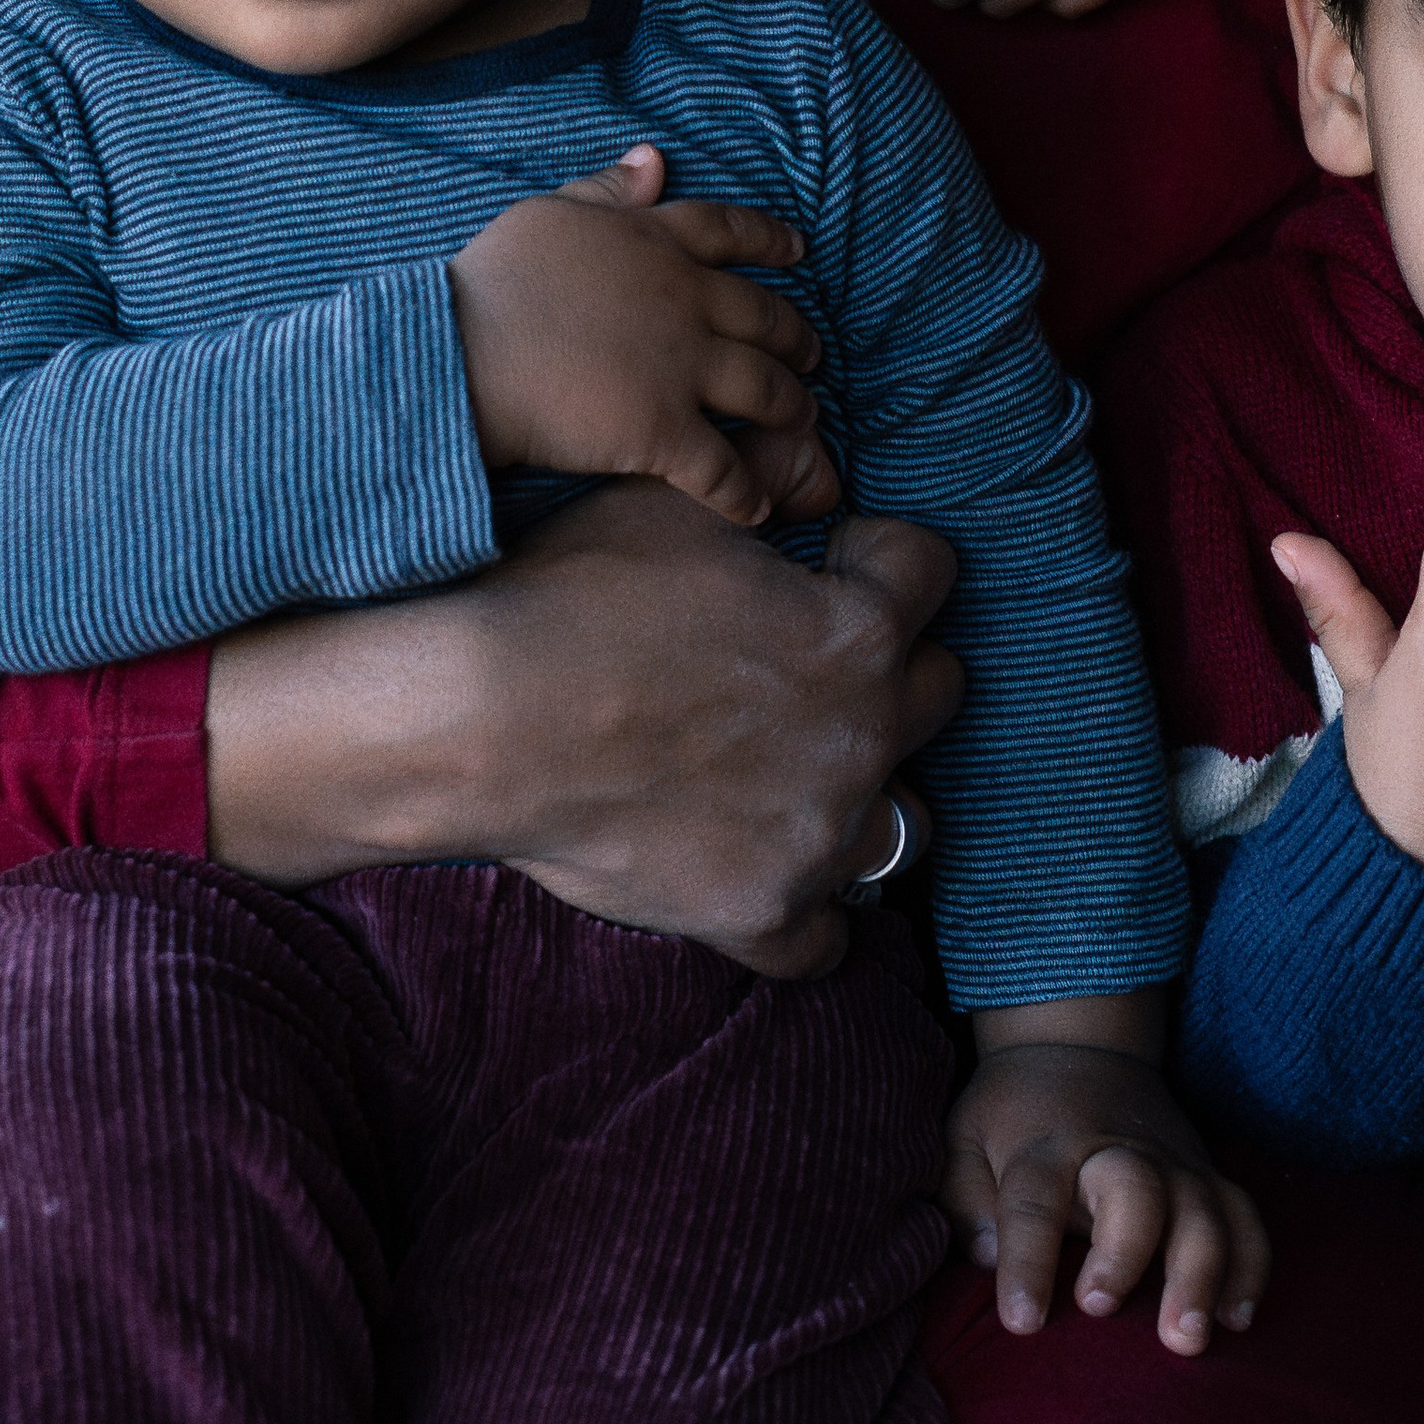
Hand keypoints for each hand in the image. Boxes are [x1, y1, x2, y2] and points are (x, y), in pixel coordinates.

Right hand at [208, 483, 964, 974]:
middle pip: (938, 690)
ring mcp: (817, 835)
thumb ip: (764, 496)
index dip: (878, 551)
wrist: (486, 722)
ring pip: (905, 821)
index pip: (931, 569)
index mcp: (858, 628)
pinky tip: (773, 864)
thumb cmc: (576, 595)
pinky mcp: (761, 913)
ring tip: (803, 766)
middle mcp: (864, 735)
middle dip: (890, 664)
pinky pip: (830, 940)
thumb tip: (802, 482)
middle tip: (811, 657)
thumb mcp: (677, 506)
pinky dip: (812, 911)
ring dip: (868, 788)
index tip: (831, 555)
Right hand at [448, 145, 834, 528]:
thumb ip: (608, 189)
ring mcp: (680, 369)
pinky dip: (746, 492)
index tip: (799, 253)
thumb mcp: (551, 212)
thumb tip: (654, 157)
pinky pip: (722, 469)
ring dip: (791, 409)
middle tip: (812, 356)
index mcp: (655, 244)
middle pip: (765, 318)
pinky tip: (757, 507)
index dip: (771, 242)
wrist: (463, 354)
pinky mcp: (664, 432)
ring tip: (803, 422)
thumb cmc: (494, 281)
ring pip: (763, 390)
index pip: (731, 233)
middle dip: (798, 339)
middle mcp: (684, 302)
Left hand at [945, 1007, 1267, 1352]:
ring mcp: (1170, 1160)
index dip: (1026, 1261)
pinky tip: (1239, 1319)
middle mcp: (1113, 1150)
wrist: (1079, 1044)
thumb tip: (984, 1257)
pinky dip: (1250, 1265)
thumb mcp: (964, 1135)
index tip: (1021, 1322)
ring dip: (1201, 1272)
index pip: (1033, 1201)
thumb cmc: (1013, 1112)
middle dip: (1124, 1253)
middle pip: (1132, 1191)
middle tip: (1104, 1310)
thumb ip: (964, 1196)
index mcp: (1045, 1146)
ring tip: (1189, 1338)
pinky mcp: (1207, 1173)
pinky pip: (1244, 1216)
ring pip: (1201, 1209)